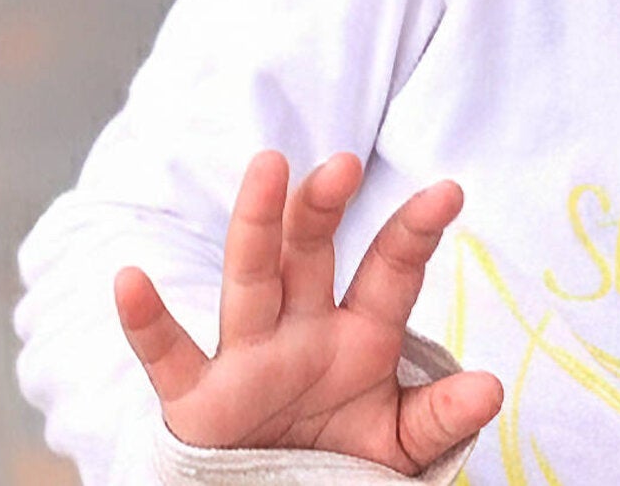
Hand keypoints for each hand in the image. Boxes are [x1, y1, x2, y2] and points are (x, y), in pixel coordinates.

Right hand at [114, 150, 502, 471]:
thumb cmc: (340, 459)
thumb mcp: (398, 443)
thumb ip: (438, 416)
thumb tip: (491, 388)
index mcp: (361, 331)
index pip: (392, 268)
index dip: (417, 230)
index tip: (450, 191)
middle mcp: (304, 328)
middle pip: (314, 253)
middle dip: (325, 208)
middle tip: (344, 164)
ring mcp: (249, 356)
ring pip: (251, 279)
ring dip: (258, 226)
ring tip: (268, 168)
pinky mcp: (198, 401)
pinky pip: (169, 357)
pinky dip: (146, 322)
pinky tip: (129, 281)